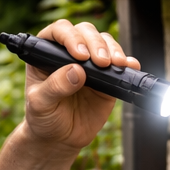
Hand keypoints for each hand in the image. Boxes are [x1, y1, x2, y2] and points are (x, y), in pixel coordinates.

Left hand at [21, 19, 140, 151]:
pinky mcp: (107, 77)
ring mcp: (90, 64)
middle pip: (85, 32)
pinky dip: (128, 63)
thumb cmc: (43, 117)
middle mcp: (69, 52)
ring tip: (116, 65)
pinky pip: (120, 64)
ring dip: (112, 50)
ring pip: (104, 42)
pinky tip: (129, 67)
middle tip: (100, 62)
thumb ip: (54, 87)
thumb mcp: (40, 103)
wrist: (60, 137)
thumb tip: (75, 71)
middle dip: (96, 43)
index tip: (80, 55)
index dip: (71, 38)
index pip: (59, 32)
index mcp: (46, 53)